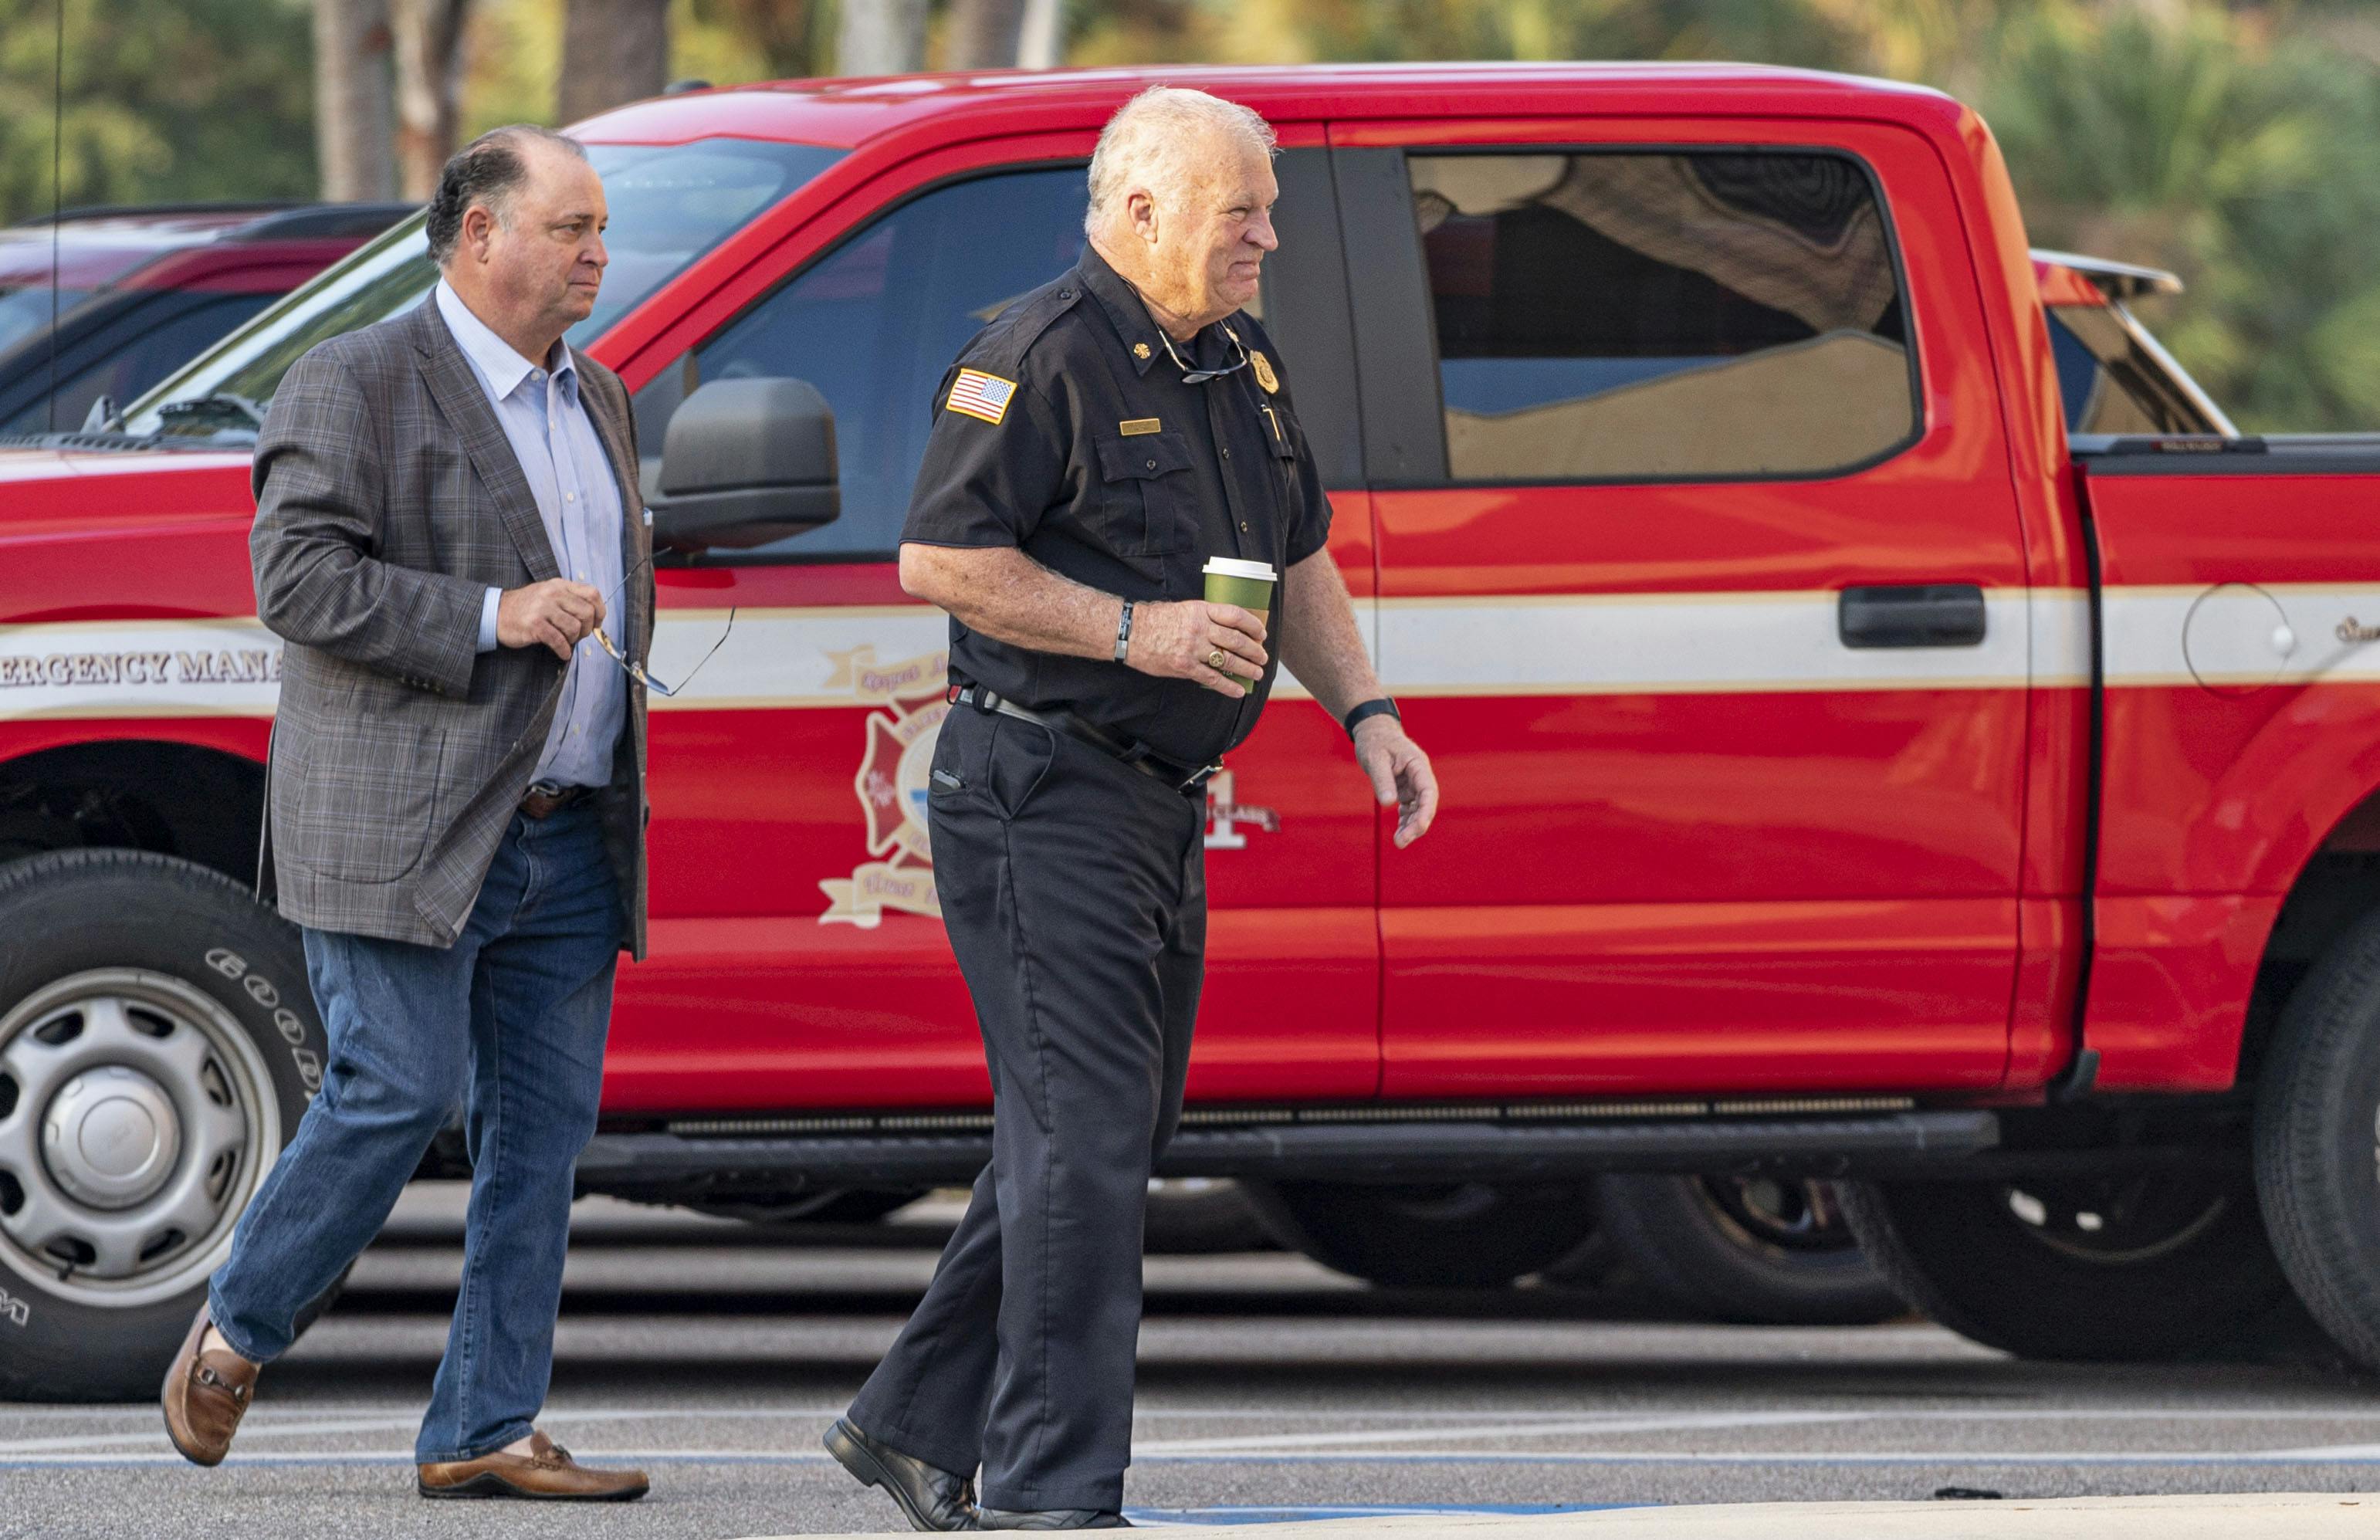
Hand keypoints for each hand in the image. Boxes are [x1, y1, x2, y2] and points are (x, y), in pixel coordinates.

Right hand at [497, 579, 605, 659]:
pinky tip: (562, 653)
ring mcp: (542, 608)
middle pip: (586, 612)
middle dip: (587, 629)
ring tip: (566, 641)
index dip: (600, 611)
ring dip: (574, 640)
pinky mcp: (534, 624)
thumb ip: (569, 600)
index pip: (592, 593)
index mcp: (559, 585)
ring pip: (574, 627)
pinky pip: (558, 640)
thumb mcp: (548, 594)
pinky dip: (564, 650)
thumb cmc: (525, 607)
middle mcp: (552, 593)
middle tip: (578, 635)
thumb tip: (594, 617)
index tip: (597, 623)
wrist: (495, 613)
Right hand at [1124, 600, 1268, 697]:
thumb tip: (1228, 629)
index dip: (1253, 625)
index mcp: (1201, 610)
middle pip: (1236, 640)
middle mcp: (1199, 628)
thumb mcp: (1184, 609)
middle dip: (1254, 651)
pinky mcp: (1184, 667)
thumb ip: (1205, 617)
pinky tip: (1238, 690)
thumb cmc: (1155, 619)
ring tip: (1256, 674)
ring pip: (1228, 660)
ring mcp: (1192, 648)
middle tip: (1263, 658)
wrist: (1129, 632)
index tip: (1261, 634)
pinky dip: (1228, 686)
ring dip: (1247, 669)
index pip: (1235, 615)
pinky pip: (1212, 678)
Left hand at [1354, 717, 1437, 847]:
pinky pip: (1408, 808)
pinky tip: (1399, 833)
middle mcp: (1419, 776)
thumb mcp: (1375, 758)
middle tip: (1400, 842)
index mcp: (1418, 765)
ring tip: (1399, 842)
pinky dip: (1404, 821)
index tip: (1417, 828)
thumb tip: (1388, 803)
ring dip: (1410, 826)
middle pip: (1425, 804)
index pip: (1428, 791)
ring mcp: (1413, 783)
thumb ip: (1382, 780)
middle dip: (1417, 825)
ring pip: (1418, 809)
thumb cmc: (1375, 741)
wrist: (1373, 732)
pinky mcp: (1405, 789)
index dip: (1426, 811)